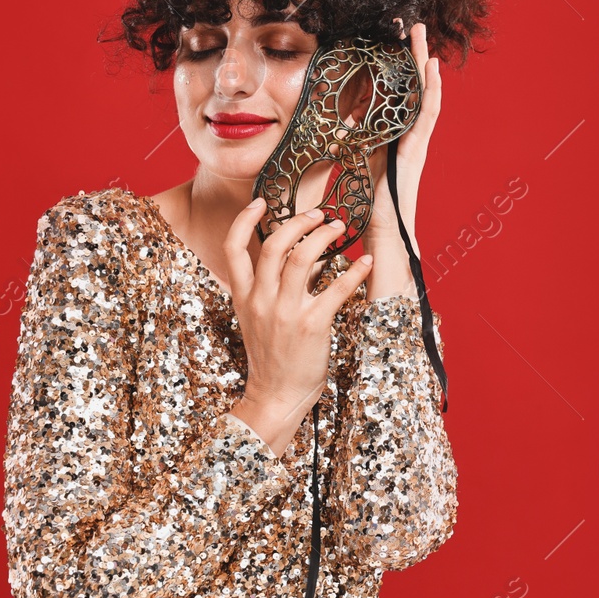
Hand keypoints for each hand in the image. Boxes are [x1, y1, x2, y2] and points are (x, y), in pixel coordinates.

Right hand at [225, 201, 374, 455]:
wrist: (275, 395)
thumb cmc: (271, 356)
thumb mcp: (258, 317)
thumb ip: (272, 285)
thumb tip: (301, 255)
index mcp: (243, 296)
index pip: (233, 248)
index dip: (244, 220)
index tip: (261, 201)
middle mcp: (261, 300)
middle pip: (274, 245)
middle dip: (298, 222)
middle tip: (319, 214)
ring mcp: (285, 312)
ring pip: (302, 259)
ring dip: (324, 237)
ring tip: (341, 227)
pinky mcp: (312, 325)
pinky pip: (336, 289)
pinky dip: (354, 271)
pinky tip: (365, 261)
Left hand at [362, 20, 440, 297]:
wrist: (383, 237)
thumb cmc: (370, 209)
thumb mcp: (359, 166)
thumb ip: (356, 144)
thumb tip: (342, 125)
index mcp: (396, 142)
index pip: (402, 100)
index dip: (402, 73)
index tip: (397, 46)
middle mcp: (411, 140)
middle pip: (416, 91)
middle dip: (414, 59)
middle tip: (413, 28)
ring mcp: (417, 145)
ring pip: (424, 96)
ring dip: (424, 66)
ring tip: (422, 37)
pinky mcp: (417, 151)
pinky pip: (426, 115)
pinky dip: (431, 90)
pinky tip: (430, 68)